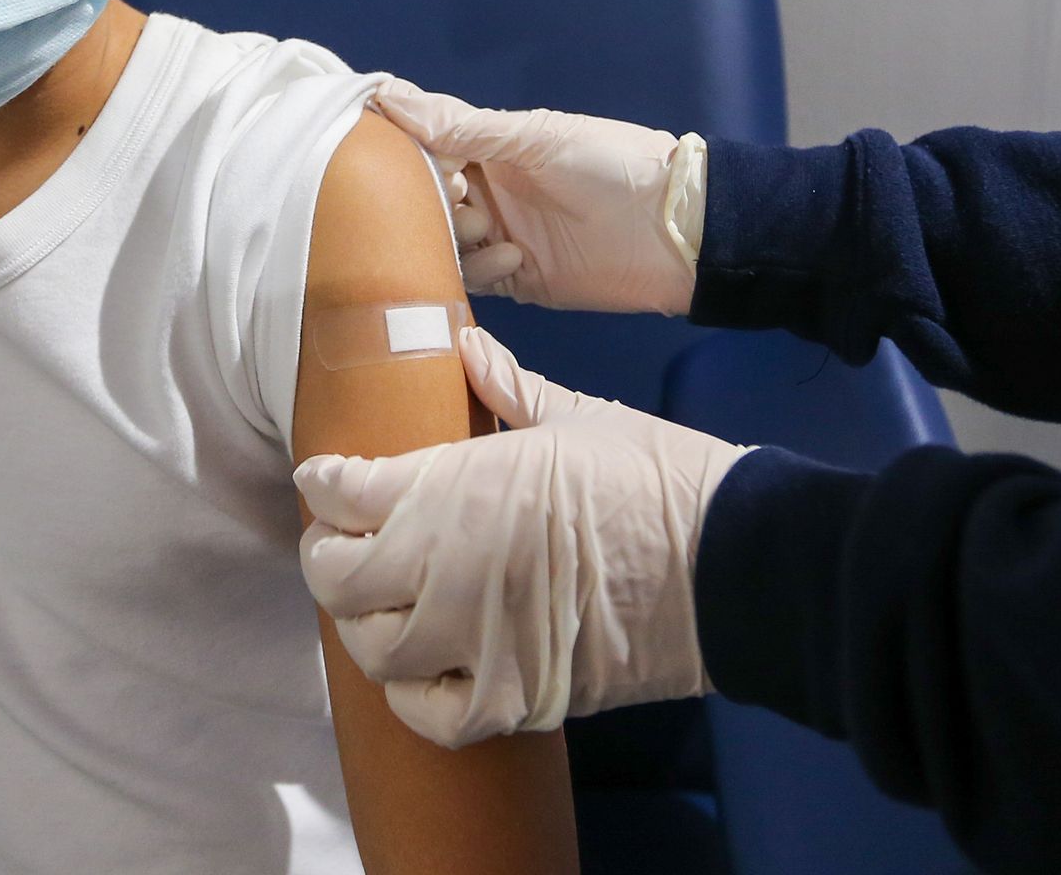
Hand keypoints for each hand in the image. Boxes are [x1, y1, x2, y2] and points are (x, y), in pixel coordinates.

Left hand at [294, 327, 751, 748]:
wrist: (735, 563)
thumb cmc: (657, 477)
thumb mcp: (578, 418)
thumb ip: (507, 389)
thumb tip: (463, 346)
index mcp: (455, 488)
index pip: (344, 493)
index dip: (325, 485)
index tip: (326, 480)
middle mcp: (446, 569)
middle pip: (339, 579)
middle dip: (329, 558)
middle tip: (342, 545)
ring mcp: (475, 642)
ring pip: (373, 649)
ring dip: (365, 625)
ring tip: (382, 604)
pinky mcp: (514, 698)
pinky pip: (429, 714)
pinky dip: (412, 696)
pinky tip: (422, 669)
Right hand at [376, 79, 707, 315]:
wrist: (673, 229)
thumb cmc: (612, 164)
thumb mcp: (535, 136)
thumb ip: (462, 126)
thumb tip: (387, 96)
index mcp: (491, 147)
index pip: (426, 143)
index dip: (399, 145)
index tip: (368, 146)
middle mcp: (489, 191)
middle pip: (426, 198)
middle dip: (421, 198)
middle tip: (439, 194)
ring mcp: (500, 235)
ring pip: (443, 241)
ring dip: (452, 235)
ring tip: (479, 225)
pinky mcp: (517, 279)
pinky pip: (475, 279)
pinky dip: (483, 267)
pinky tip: (513, 253)